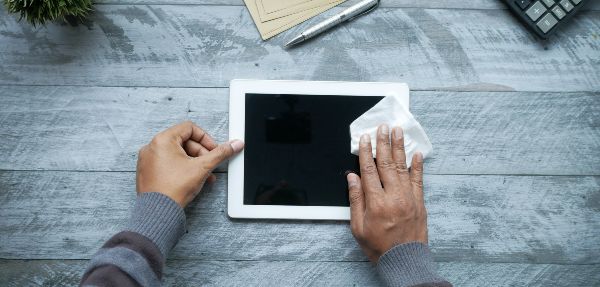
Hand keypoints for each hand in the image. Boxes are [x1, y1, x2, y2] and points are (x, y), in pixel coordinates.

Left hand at [136, 121, 243, 207]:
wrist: (158, 212)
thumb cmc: (173, 189)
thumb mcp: (202, 168)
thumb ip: (220, 153)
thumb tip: (234, 145)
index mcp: (163, 140)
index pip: (189, 128)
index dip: (205, 138)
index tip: (213, 150)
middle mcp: (152, 147)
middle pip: (184, 141)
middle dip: (201, 153)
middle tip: (209, 165)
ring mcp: (148, 160)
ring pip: (177, 153)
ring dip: (194, 162)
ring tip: (203, 175)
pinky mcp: (147, 171)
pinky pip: (168, 163)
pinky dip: (181, 168)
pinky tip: (191, 179)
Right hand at [346, 124, 427, 262]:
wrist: (404, 260)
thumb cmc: (379, 246)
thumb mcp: (358, 227)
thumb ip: (356, 200)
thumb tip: (352, 178)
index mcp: (376, 203)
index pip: (369, 170)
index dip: (366, 152)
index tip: (365, 139)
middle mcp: (394, 197)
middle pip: (387, 164)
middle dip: (384, 143)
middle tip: (383, 127)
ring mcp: (409, 198)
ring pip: (403, 167)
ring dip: (400, 148)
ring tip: (398, 132)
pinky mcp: (419, 202)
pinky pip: (419, 180)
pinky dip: (417, 166)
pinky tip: (416, 154)